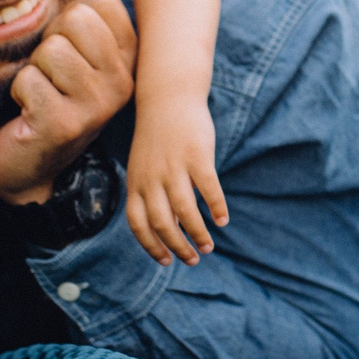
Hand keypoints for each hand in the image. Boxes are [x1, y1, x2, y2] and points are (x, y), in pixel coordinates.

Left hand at [0, 0, 137, 206]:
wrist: (30, 165)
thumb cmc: (52, 97)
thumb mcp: (75, 49)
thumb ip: (89, 6)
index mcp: (129, 60)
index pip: (101, 3)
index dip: (71, 19)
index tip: (70, 52)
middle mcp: (122, 83)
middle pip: (78, 20)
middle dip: (51, 41)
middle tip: (51, 75)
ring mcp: (97, 106)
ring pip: (51, 49)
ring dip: (34, 69)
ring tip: (41, 94)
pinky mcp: (65, 125)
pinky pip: (29, 79)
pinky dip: (19, 93)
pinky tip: (30, 114)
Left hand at [125, 95, 227, 264]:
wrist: (167, 98)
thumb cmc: (158, 138)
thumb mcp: (145, 167)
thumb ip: (152, 195)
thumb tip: (170, 227)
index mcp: (136, 182)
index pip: (138, 224)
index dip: (151, 246)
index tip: (167, 261)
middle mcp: (152, 177)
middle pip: (162, 222)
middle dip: (178, 246)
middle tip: (194, 259)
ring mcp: (174, 166)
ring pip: (185, 210)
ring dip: (198, 233)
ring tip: (209, 246)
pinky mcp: (196, 155)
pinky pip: (208, 188)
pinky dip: (216, 207)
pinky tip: (222, 220)